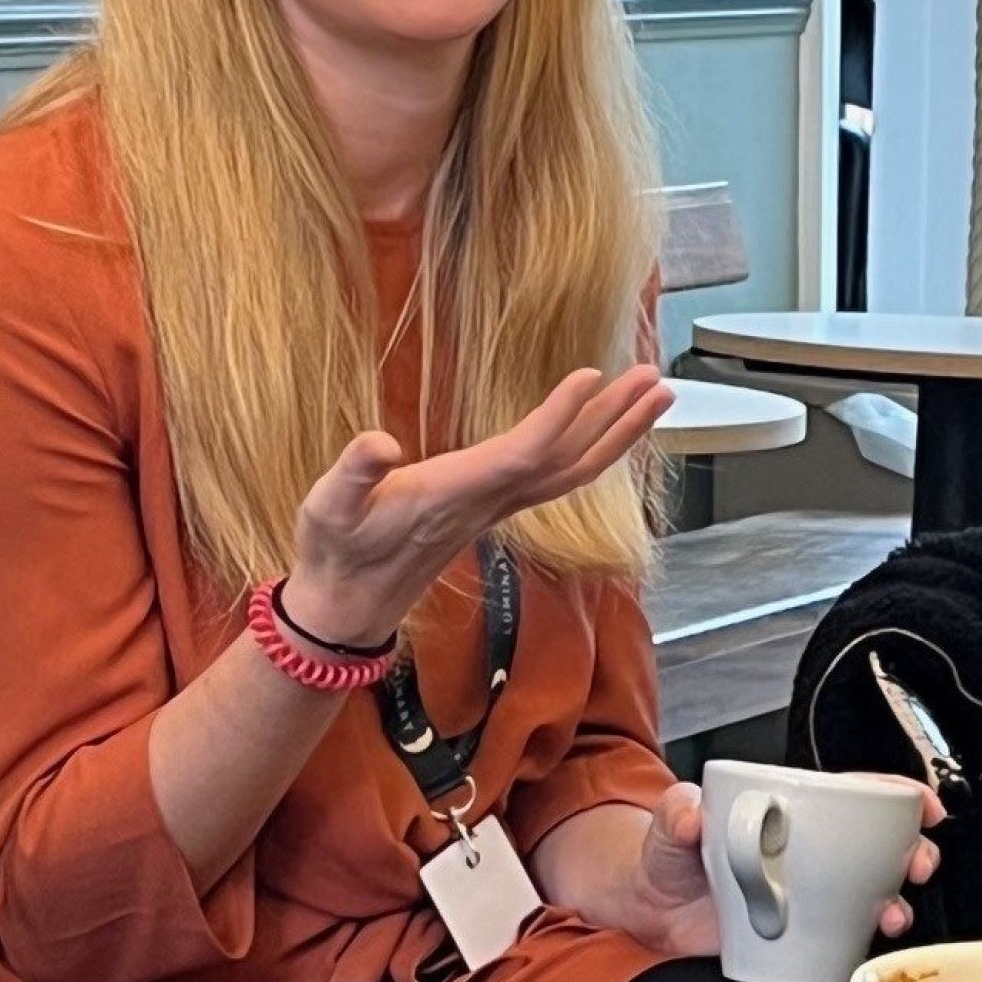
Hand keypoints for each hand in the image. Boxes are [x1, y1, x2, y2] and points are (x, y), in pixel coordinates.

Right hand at [285, 364, 674, 645]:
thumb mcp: (326, 506)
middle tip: (655, 378)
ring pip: (572, 472)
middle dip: (614, 421)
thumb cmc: (335, 550)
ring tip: (651, 393)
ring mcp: (495, 509)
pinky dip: (590, 449)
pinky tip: (604, 429)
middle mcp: (486, 502)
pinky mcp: (492, 509)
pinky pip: (557, 478)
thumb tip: (378, 443)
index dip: (557, 418)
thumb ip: (352, 474)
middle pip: (568, 464)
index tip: (591, 376)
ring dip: (616, 433)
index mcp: (452, 493)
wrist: (347, 606)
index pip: (521, 454)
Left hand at [619, 780, 946, 952]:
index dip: (896, 796)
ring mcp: (811, 896)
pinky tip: (867, 946)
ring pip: (875, 894)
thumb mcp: (670, 824)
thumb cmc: (668, 855)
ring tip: (892, 913)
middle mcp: (810, 853)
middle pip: (880, 845)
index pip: (853, 794)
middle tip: (917, 863)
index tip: (921, 804)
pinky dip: (868, 945)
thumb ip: (676, 813)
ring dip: (898, 902)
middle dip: (913, 851)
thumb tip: (690, 812)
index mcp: (790, 812)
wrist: (651, 913)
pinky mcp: (804, 938)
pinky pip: (849, 940)